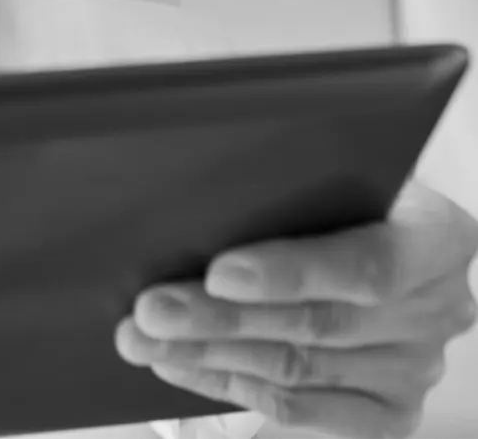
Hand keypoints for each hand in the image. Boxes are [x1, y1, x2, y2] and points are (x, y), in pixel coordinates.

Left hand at [116, 180, 477, 436]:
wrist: (382, 232)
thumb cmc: (341, 188)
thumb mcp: (336, 168)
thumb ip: (294, 182)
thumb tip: (199, 194)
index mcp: (436, 236)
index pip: (368, 263)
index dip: (291, 272)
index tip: (220, 272)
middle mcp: (437, 307)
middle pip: (319, 324)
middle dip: (221, 319)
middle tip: (151, 310)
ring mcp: (414, 367)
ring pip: (297, 369)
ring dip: (209, 355)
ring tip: (144, 338)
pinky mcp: (389, 412)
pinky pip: (299, 410)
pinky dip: (229, 385)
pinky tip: (179, 365)